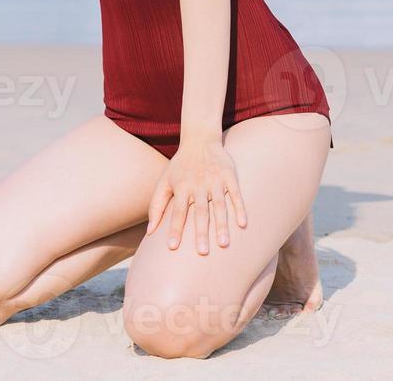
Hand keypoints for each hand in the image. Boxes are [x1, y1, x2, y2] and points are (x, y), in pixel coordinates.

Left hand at [145, 138, 247, 253]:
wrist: (200, 139)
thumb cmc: (180, 165)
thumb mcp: (164, 182)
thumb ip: (156, 206)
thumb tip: (150, 231)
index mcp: (182, 187)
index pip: (178, 212)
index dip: (175, 229)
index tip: (172, 247)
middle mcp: (199, 185)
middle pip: (200, 212)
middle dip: (201, 232)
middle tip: (202, 252)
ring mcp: (216, 180)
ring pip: (219, 205)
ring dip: (222, 224)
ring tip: (223, 244)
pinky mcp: (229, 175)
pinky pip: (235, 194)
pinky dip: (239, 208)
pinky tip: (242, 224)